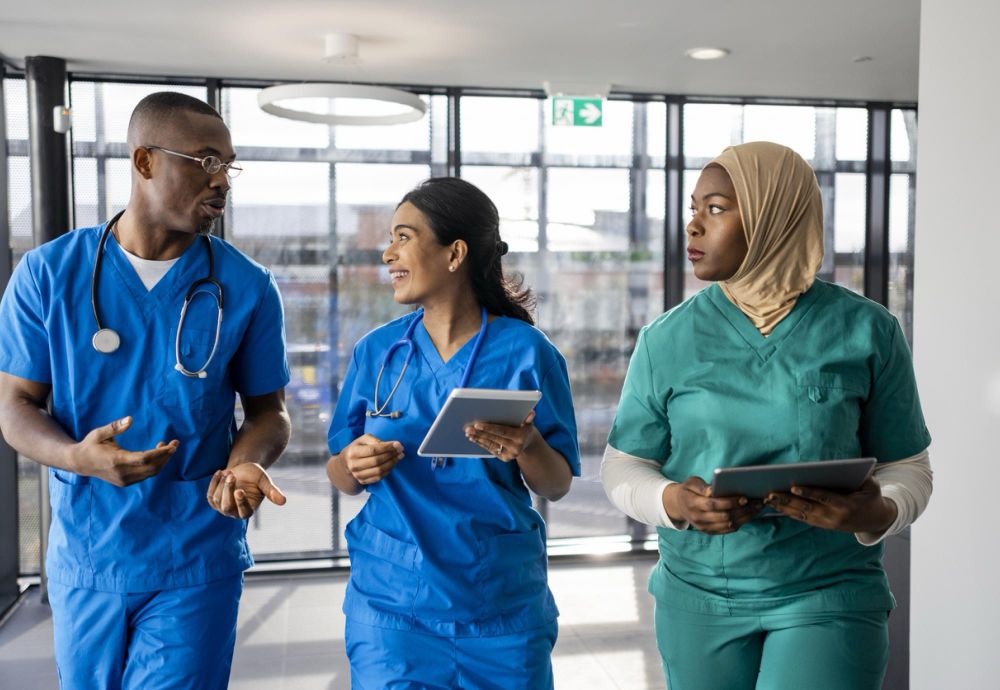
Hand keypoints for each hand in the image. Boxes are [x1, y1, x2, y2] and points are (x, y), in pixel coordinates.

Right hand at [70, 416, 177, 486]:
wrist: (79, 463)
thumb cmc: (90, 445)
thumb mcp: (99, 433)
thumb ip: (115, 427)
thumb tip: (130, 419)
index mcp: (116, 460)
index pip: (144, 459)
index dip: (161, 453)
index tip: (172, 446)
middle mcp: (122, 473)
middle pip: (152, 468)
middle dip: (166, 456)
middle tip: (176, 443)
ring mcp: (124, 480)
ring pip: (150, 473)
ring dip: (162, 461)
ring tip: (168, 446)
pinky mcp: (125, 482)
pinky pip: (145, 475)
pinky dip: (155, 465)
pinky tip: (157, 453)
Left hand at [207, 463, 286, 518]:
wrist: (243, 470)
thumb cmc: (255, 476)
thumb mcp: (264, 482)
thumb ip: (272, 492)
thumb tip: (283, 501)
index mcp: (249, 510)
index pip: (243, 512)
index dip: (240, 502)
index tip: (239, 490)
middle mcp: (234, 513)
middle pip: (227, 506)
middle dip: (228, 490)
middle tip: (232, 474)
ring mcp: (222, 508)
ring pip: (217, 499)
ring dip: (222, 483)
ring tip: (230, 472)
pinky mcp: (214, 501)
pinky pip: (210, 495)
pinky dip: (214, 483)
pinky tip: (220, 472)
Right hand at [339, 434, 403, 484]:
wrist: (346, 463)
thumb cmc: (358, 448)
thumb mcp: (363, 439)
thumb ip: (375, 440)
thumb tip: (391, 445)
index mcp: (353, 452)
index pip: (373, 450)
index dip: (387, 447)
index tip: (397, 444)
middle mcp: (354, 465)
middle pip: (377, 461)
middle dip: (391, 455)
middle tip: (400, 450)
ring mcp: (358, 475)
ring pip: (379, 470)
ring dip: (392, 463)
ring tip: (399, 456)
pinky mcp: (363, 481)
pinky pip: (379, 477)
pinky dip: (388, 470)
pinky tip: (392, 464)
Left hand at [464, 411, 538, 462]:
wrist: (527, 444)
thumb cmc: (524, 428)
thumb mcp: (528, 423)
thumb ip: (528, 418)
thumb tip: (532, 413)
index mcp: (520, 436)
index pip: (502, 431)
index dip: (489, 427)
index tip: (477, 424)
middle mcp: (515, 447)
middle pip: (494, 438)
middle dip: (480, 432)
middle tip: (468, 428)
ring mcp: (510, 454)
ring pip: (490, 444)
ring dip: (478, 438)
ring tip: (468, 432)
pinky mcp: (504, 458)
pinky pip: (491, 449)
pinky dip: (481, 443)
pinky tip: (473, 438)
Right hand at [663, 476, 761, 533]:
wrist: (679, 505)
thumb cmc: (689, 490)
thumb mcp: (691, 483)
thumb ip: (702, 486)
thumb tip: (714, 490)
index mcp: (692, 504)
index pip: (713, 505)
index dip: (729, 502)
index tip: (744, 498)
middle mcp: (698, 518)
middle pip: (724, 517)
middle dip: (743, 510)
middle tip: (757, 502)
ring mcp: (704, 527)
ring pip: (729, 525)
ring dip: (746, 517)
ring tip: (757, 508)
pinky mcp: (710, 532)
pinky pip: (728, 530)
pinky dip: (741, 522)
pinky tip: (750, 514)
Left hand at [764, 478, 896, 532]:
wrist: (876, 520)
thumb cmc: (872, 497)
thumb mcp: (871, 485)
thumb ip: (861, 476)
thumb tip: (845, 464)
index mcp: (846, 505)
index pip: (824, 497)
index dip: (809, 492)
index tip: (793, 486)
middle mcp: (834, 516)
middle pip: (807, 508)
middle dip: (787, 500)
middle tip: (770, 493)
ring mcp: (827, 523)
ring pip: (801, 515)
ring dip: (783, 507)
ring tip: (767, 499)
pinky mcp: (822, 525)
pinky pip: (803, 518)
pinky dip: (788, 512)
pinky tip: (775, 506)